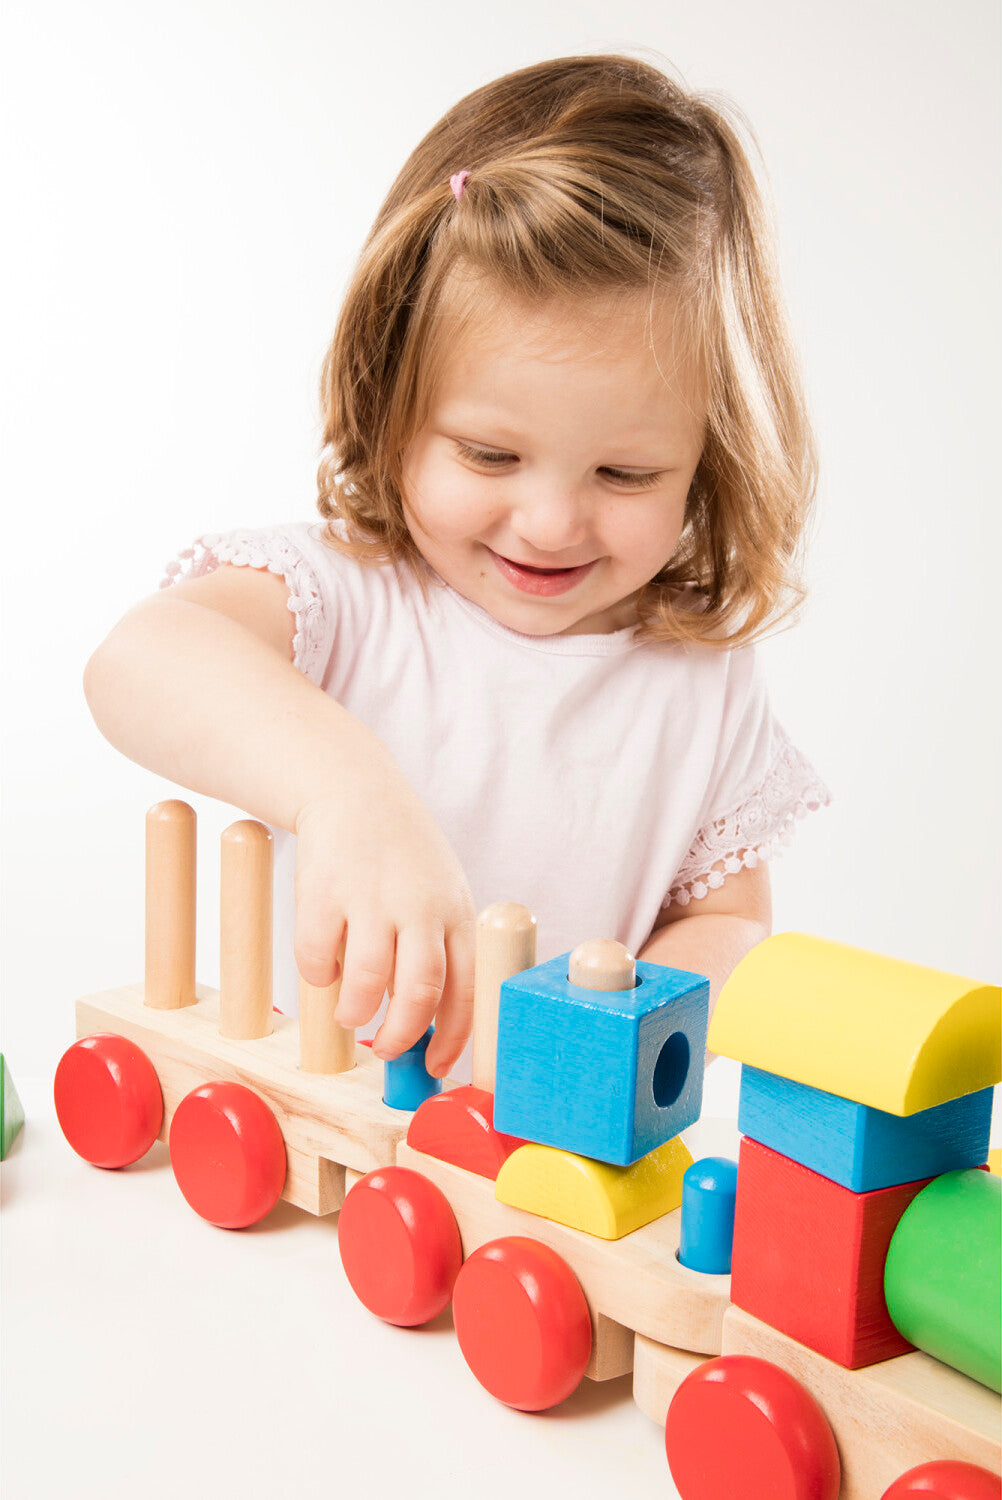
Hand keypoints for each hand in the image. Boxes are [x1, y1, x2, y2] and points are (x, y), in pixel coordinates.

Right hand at [293, 785, 475, 1076]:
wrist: (354, 791)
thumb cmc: (402, 858)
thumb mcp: (440, 893)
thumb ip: (439, 950)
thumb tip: (430, 1028)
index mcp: (455, 911)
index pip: (467, 988)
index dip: (452, 1037)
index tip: (434, 1066)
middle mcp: (420, 906)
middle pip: (420, 993)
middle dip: (402, 1035)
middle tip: (386, 1049)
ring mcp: (371, 898)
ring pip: (366, 983)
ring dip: (356, 1012)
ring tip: (351, 1013)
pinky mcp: (323, 893)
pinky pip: (317, 959)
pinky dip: (318, 975)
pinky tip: (324, 963)